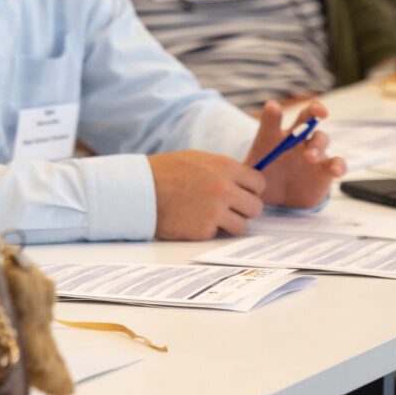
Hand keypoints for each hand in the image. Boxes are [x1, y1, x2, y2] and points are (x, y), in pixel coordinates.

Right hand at [148, 150, 263, 239]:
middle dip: (243, 209)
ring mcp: (215, 211)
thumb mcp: (197, 160)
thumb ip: (222, 170)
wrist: (137, 190)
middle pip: (255, 207)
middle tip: (227, 209)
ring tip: (210, 217)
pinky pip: (218, 234)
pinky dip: (208, 230)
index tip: (239, 193)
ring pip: (242, 225)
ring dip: (229, 223)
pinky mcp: (203, 230)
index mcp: (225, 167)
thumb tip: (243, 181)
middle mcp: (224, 189)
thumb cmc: (164, 172)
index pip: (259, 183)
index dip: (250, 190)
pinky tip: (192, 221)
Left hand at [247, 100, 345, 207]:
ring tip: (310, 156)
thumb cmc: (262, 178)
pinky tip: (335, 170)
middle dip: (314, 110)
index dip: (273, 112)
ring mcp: (313, 152)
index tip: (273, 107)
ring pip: (321, 139)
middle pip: (307, 118)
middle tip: (319, 112)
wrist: (278, 196)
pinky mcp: (325, 169)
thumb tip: (231, 176)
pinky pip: (336, 162)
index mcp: (273, 137)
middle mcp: (295, 139)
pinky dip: (338, 165)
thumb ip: (242, 173)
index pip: (272, 119)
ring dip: (318, 145)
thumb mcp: (249, 176)